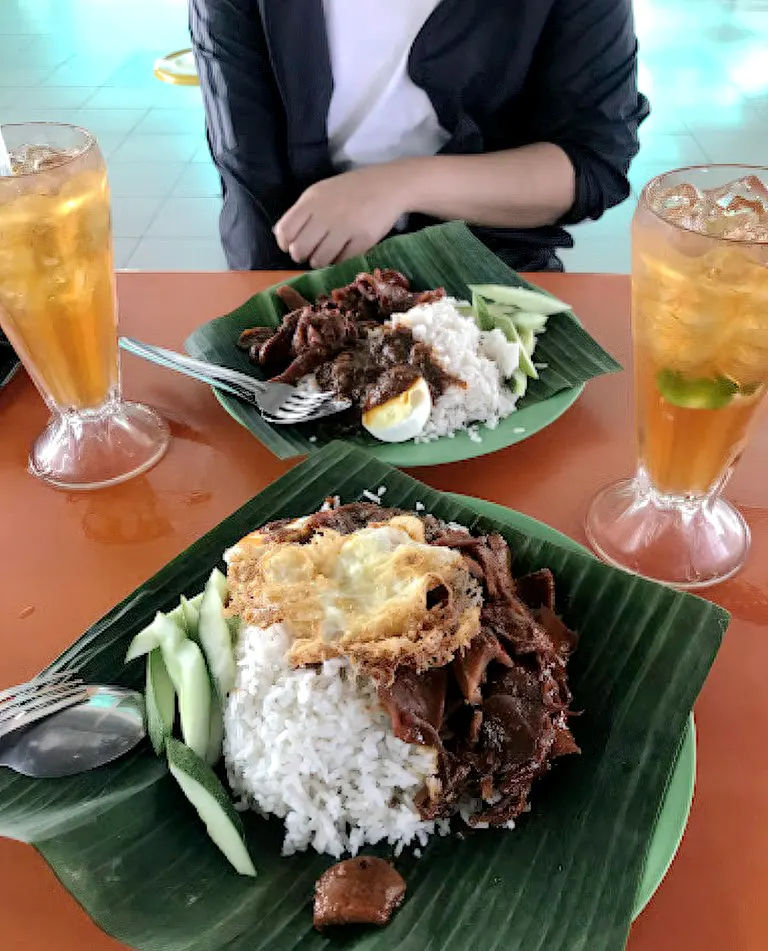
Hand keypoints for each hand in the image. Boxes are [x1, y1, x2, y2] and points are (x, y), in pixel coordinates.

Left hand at [274, 162, 416, 267]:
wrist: (387, 186)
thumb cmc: (350, 191)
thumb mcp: (320, 193)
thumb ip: (301, 212)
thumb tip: (282, 238)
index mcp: (312, 201)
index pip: (285, 231)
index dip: (285, 244)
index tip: (293, 246)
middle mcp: (326, 214)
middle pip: (300, 250)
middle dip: (303, 256)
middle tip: (312, 253)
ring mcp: (346, 227)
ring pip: (320, 260)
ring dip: (321, 262)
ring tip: (328, 254)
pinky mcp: (363, 240)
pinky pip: (342, 262)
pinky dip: (339, 262)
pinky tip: (343, 253)